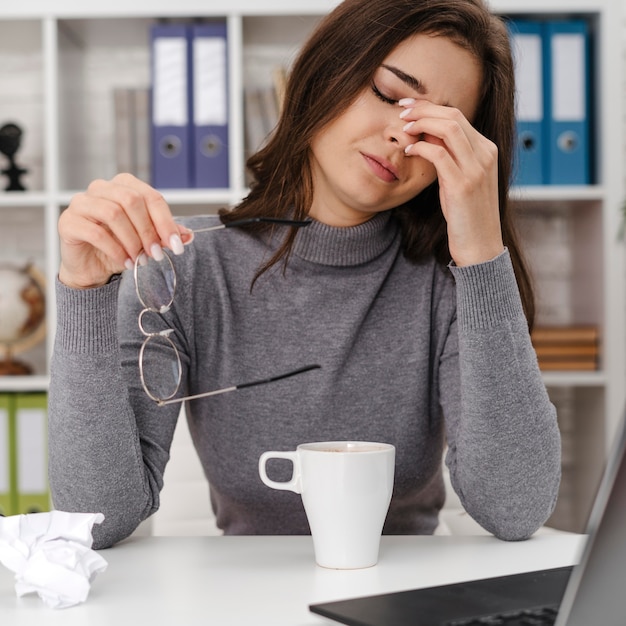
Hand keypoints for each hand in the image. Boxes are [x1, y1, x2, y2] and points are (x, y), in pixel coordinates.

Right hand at [58, 174, 191, 288]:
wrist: (92, 267)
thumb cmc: (119, 246)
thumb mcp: (147, 240)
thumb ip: (165, 234)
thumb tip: (188, 235)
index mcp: (123, 185)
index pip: (150, 196)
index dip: (166, 221)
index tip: (177, 245)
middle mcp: (101, 188)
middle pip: (131, 201)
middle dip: (148, 231)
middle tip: (156, 254)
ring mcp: (81, 202)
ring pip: (113, 213)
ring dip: (131, 240)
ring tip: (139, 259)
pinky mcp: (68, 221)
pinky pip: (95, 232)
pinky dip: (115, 250)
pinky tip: (125, 262)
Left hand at [400, 100, 503, 265]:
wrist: (481, 246)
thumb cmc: (466, 215)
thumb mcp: (458, 180)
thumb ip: (448, 157)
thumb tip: (426, 136)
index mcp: (487, 150)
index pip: (458, 116)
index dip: (431, 107)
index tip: (410, 107)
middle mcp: (485, 155)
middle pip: (453, 116)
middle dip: (423, 109)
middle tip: (401, 111)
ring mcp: (476, 169)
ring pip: (448, 129)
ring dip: (421, 123)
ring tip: (403, 127)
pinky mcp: (463, 185)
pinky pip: (438, 154)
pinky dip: (420, 147)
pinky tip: (408, 150)